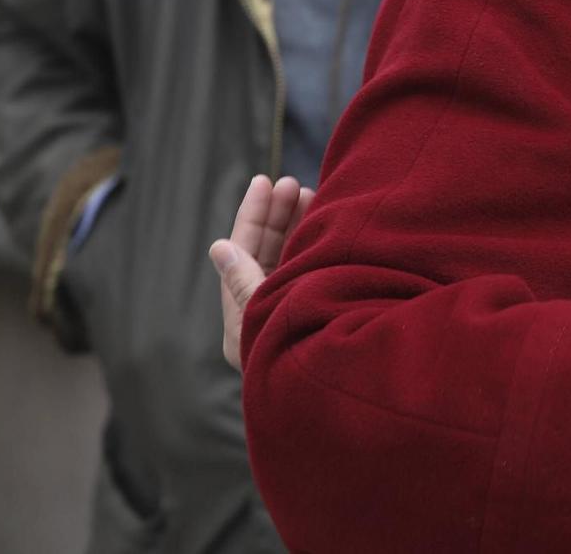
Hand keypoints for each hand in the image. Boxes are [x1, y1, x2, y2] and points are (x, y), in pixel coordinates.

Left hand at [208, 174, 312, 370]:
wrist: (352, 389)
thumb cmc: (305, 354)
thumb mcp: (268, 313)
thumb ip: (245, 281)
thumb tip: (219, 247)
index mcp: (244, 324)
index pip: (240, 257)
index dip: (252, 216)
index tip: (265, 181)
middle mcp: (265, 320)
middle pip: (263, 256)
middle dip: (277, 217)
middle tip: (293, 183)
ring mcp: (292, 318)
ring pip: (288, 263)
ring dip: (296, 227)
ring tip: (310, 195)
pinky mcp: (320, 316)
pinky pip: (309, 272)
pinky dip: (313, 246)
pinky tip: (324, 224)